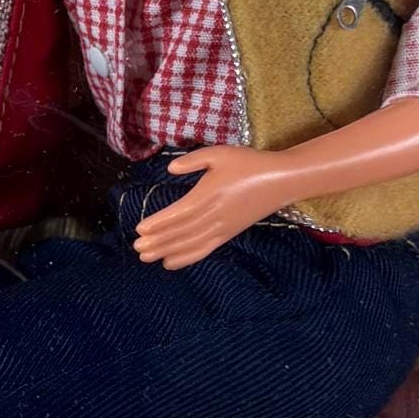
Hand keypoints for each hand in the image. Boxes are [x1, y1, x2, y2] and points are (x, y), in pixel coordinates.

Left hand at [133, 146, 294, 269]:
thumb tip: (170, 169)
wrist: (280, 181)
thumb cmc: (248, 164)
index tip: (140, 228)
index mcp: (211, 194)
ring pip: (190, 243)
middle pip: (182, 232)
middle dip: (158, 241)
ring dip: (167, 251)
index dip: (160, 222)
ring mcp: (222, 228)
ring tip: (146, 257)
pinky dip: (186, 258)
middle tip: (137, 248)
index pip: (181, 212)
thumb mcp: (220, 154)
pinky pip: (204, 249)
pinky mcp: (228, 235)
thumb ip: (193, 160)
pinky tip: (169, 263)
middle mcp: (215, 215)